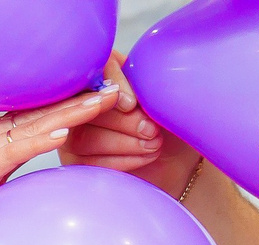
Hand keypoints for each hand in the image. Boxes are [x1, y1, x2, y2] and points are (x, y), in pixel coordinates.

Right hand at [0, 86, 121, 244]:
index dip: (71, 100)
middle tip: (116, 89)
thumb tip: (34, 176)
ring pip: (39, 123)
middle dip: (82, 98)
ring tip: (103, 103)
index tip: (101, 94)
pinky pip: (20, 148)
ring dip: (73, 112)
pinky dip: (43, 139)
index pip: (40, 111)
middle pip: (45, 110)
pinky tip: (65, 133)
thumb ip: (10, 167)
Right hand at [60, 53, 204, 198]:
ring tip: (155, 143)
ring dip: (124, 143)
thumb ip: (148, 79)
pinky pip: (87, 162)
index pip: (96, 67)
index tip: (132, 104)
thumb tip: (127, 89)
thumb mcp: (167, 94)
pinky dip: (120, 161)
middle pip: (85, 107)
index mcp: (108, 71)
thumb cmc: (173, 119)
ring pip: (83, 138)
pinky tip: (146, 156)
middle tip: (152, 129)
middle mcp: (84, 100)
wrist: (182, 154)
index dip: (111, 84)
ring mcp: (76, 132)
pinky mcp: (77, 161)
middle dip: (122, 121)